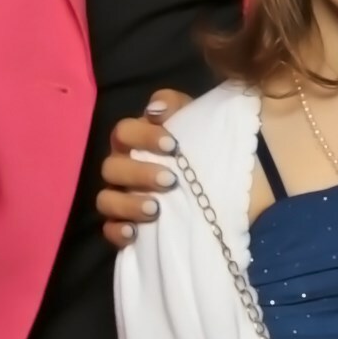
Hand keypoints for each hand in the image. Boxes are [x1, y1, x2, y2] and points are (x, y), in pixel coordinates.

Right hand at [97, 92, 191, 248]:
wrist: (231, 184)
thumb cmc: (206, 145)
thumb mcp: (199, 119)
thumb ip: (176, 105)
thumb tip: (156, 109)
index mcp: (135, 140)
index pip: (124, 131)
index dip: (143, 137)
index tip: (172, 145)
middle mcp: (123, 168)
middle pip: (111, 167)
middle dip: (139, 173)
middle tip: (170, 180)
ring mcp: (122, 198)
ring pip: (106, 199)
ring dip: (128, 203)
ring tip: (156, 209)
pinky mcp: (127, 226)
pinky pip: (109, 230)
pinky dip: (118, 231)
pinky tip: (135, 233)